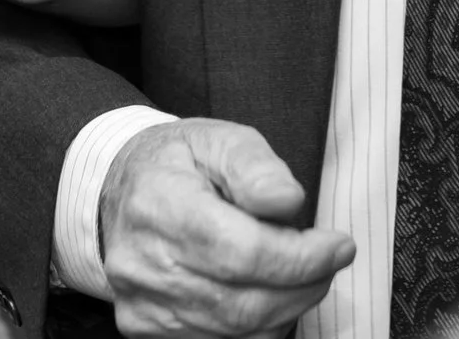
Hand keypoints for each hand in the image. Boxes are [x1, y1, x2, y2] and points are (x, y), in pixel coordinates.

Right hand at [99, 118, 355, 337]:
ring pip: (234, 329)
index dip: (300, 258)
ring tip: (304, 273)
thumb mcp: (220, 139)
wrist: (119, 189)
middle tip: (328, 261)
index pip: (241, 251)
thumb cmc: (177, 162)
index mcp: (160, 205)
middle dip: (303, 285)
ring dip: (286, 306)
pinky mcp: (145, 325)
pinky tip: (270, 293)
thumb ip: (256, 167)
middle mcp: (143, 262)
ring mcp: (141, 301)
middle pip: (241, 300)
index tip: (338, 246)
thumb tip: (288, 201)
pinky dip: (257, 324)